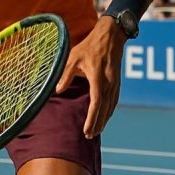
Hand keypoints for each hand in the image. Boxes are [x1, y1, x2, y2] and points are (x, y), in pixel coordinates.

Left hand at [56, 18, 124, 138]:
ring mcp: (116, 84)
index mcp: (99, 78)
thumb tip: (57, 91)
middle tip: (89, 136)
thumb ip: (65, 75)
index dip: (92, 118)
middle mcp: (110, 83)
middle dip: (98, 124)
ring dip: (104, 120)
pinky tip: (104, 118)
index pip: (96, 103)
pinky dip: (109, 111)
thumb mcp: (73, 58)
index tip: (87, 130)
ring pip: (111, 107)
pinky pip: (114, 101)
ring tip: (96, 131)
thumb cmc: (89, 47)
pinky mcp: (117, 83)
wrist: (110, 37)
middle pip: (105, 109)